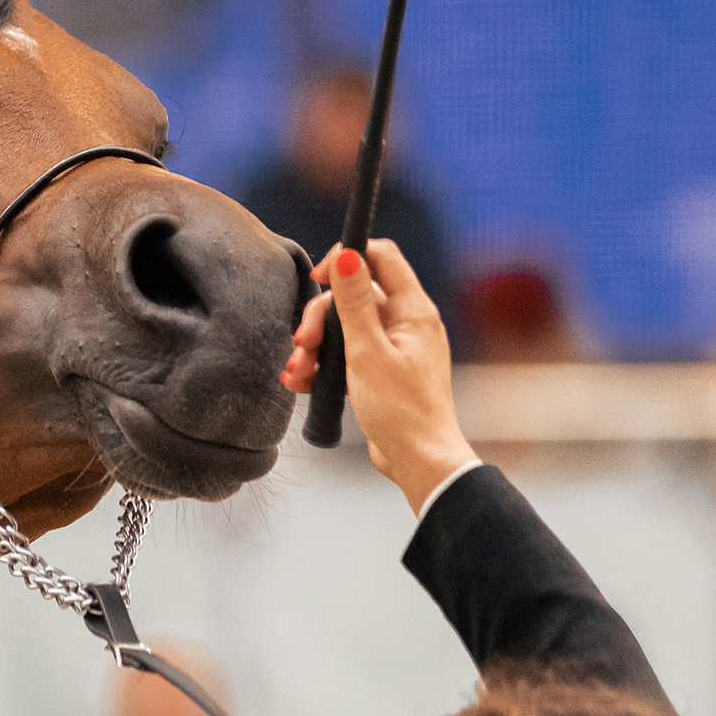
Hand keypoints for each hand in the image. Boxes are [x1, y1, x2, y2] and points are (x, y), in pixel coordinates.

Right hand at [280, 240, 477, 515]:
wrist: (417, 460)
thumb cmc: (400, 410)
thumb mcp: (367, 351)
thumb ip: (354, 302)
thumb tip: (348, 255)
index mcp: (412, 311)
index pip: (381, 257)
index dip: (347, 258)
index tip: (318, 277)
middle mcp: (405, 324)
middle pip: (353, 295)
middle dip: (320, 316)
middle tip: (303, 343)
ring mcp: (393, 348)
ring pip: (344, 327)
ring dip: (315, 345)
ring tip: (298, 371)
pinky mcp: (380, 371)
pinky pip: (345, 354)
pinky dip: (322, 364)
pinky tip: (302, 382)